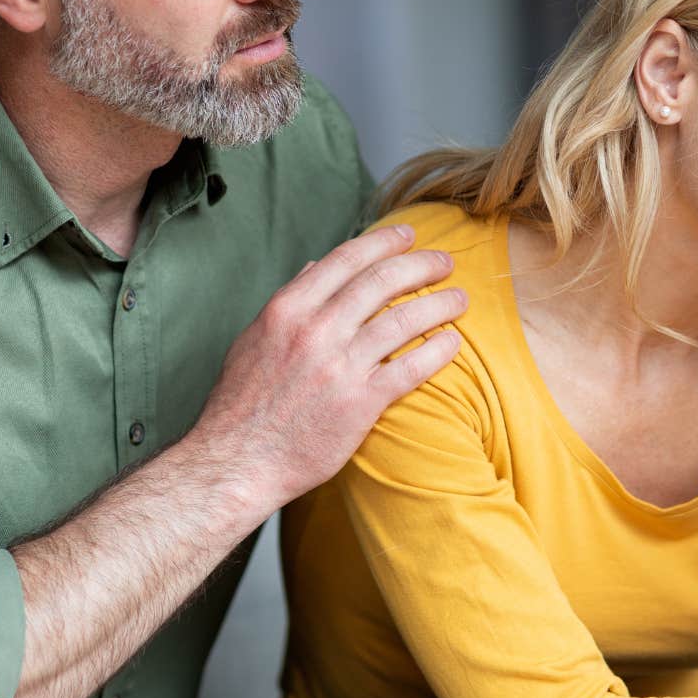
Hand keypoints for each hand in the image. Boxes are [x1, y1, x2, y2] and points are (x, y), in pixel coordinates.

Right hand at [193, 224, 465, 505]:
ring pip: (403, 320)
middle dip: (421, 265)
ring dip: (439, 304)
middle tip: (445, 261)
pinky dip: (437, 351)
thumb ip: (289, 301)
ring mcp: (339, 367)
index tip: (408, 236)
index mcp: (288, 309)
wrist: (237, 460)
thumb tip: (316, 267)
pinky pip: (410, 369)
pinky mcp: (360, 404)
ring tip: (459, 299)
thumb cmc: (243, 403)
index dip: (384, 242)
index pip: (347, 259)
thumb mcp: (254, 339)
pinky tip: (453, 342)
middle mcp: (315, 331)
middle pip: (382, 281)